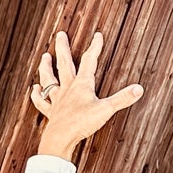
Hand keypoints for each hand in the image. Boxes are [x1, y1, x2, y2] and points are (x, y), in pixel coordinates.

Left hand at [30, 30, 141, 160]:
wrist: (60, 138)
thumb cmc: (81, 123)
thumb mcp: (106, 110)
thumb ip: (122, 99)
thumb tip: (139, 89)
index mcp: (82, 85)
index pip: (89, 61)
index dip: (95, 47)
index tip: (98, 35)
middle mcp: (67, 88)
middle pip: (64, 64)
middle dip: (63, 48)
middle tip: (60, 35)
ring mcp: (57, 99)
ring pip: (49, 79)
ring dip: (46, 67)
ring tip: (44, 57)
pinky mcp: (51, 112)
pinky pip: (42, 101)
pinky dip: (37, 95)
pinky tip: (33, 89)